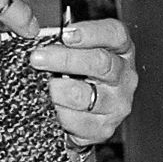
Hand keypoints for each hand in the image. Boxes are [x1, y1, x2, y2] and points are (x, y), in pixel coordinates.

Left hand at [28, 19, 137, 145]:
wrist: (80, 116)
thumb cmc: (76, 76)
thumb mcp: (76, 52)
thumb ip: (65, 41)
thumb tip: (43, 37)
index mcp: (121, 50)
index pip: (115, 34)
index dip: (90, 33)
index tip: (65, 35)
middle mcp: (124, 77)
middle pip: (100, 63)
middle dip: (64, 59)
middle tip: (38, 58)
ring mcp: (117, 104)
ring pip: (85, 95)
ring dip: (58, 89)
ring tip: (45, 86)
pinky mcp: (104, 128)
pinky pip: (77, 121)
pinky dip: (59, 113)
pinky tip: (51, 106)